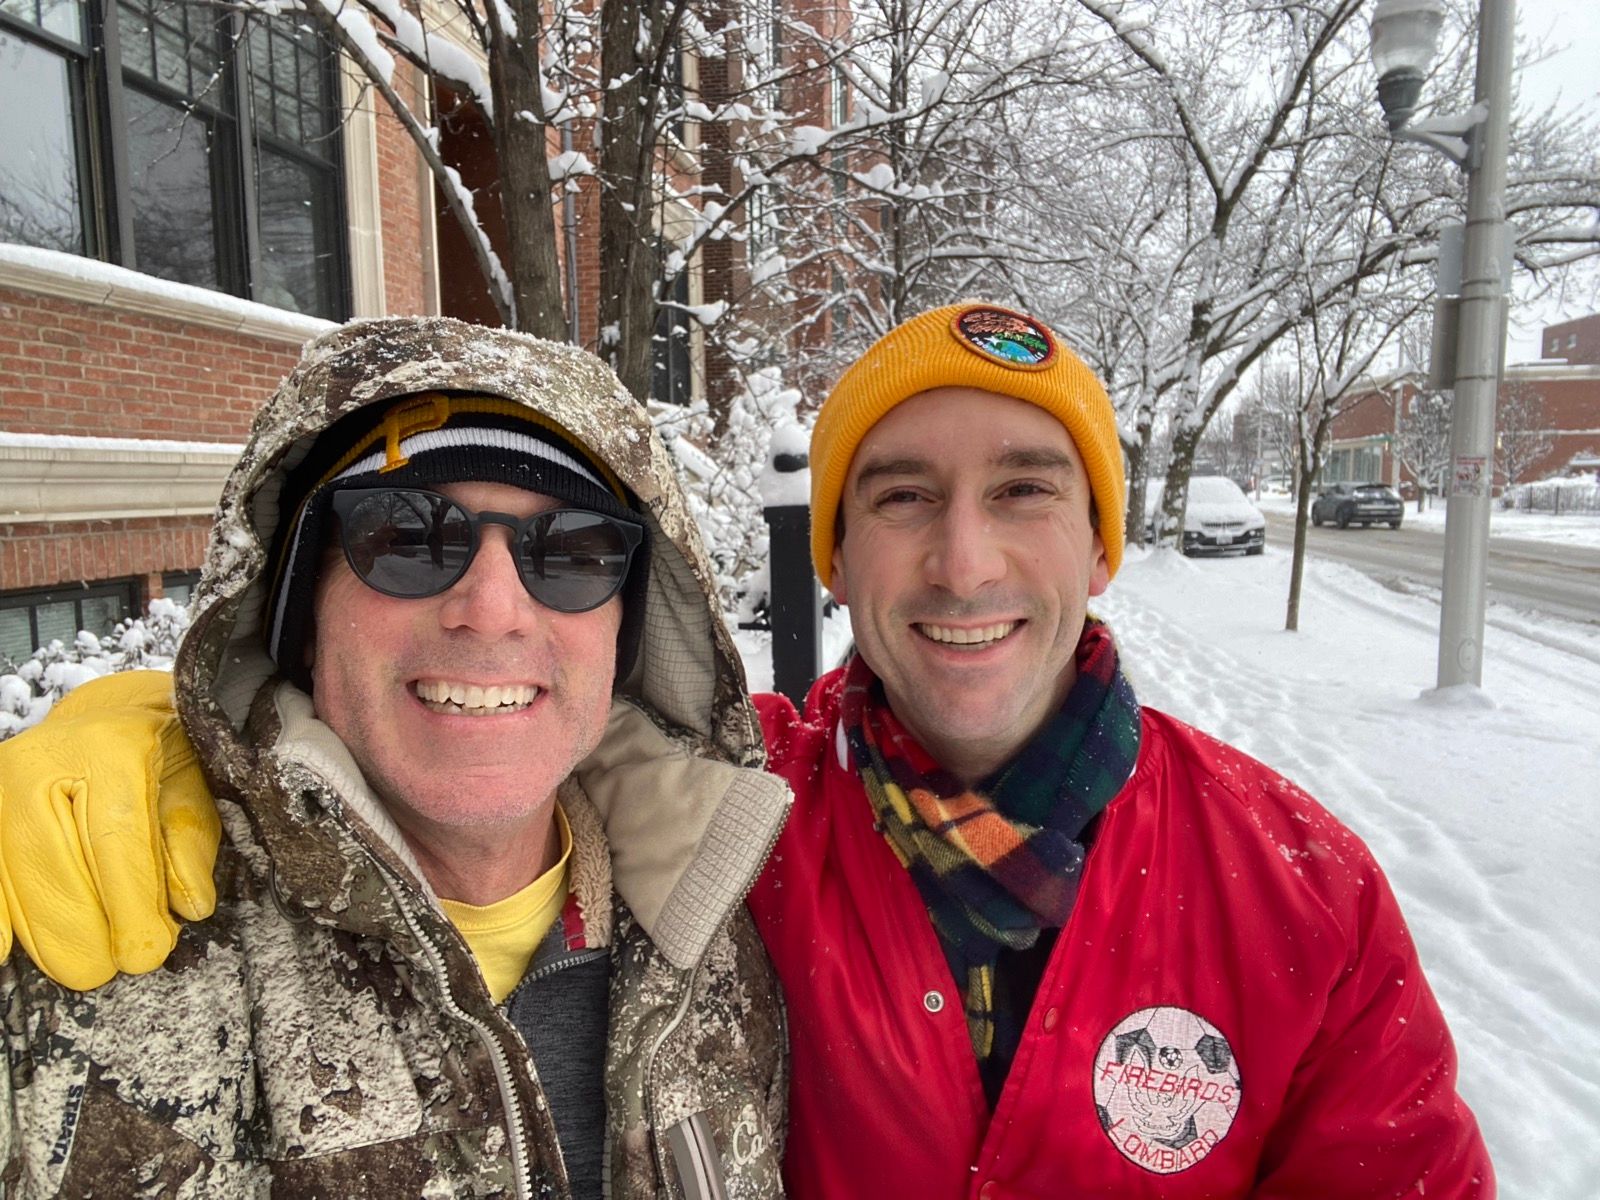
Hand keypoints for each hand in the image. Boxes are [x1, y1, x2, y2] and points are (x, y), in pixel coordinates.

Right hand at [0, 670, 220, 989]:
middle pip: (56, 864)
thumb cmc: (161, 757)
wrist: (107, 718)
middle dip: (85, 930)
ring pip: (15, 878)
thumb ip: (191, 841)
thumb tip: (190, 906)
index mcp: (110, 746)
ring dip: (48, 935)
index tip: (146, 953)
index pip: (117, 836)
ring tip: (86, 966)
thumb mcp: (195, 785)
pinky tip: (5, 955)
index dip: (130, 903)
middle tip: (114, 968)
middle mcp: (41, 762)